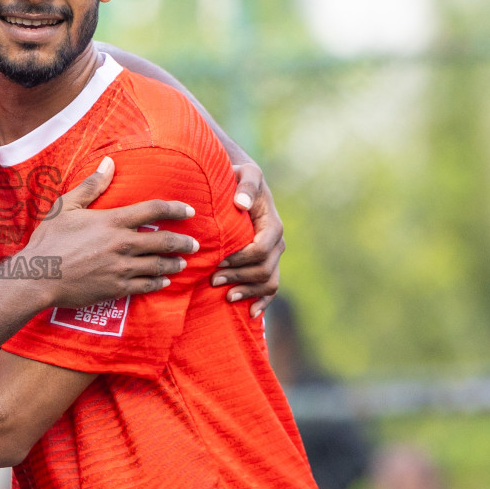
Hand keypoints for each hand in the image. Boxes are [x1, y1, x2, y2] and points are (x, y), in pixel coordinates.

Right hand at [22, 157, 197, 309]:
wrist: (38, 277)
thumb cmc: (49, 240)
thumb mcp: (66, 207)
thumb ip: (92, 186)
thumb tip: (109, 163)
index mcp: (112, 221)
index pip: (153, 210)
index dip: (175, 208)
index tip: (189, 210)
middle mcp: (122, 244)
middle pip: (165, 241)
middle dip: (184, 242)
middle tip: (194, 244)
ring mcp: (121, 268)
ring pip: (159, 265)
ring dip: (174, 263)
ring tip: (181, 263)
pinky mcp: (117, 288)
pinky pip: (146, 286)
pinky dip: (158, 283)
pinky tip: (164, 281)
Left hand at [214, 161, 284, 316]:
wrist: (243, 186)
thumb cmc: (241, 180)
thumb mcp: (246, 174)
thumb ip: (246, 186)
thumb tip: (241, 204)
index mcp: (272, 226)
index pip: (260, 249)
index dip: (240, 259)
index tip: (218, 260)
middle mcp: (277, 243)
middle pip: (263, 270)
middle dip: (238, 276)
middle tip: (212, 279)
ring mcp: (274, 256)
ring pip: (268, 282)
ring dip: (248, 292)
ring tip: (226, 296)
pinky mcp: (268, 264)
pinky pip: (271, 288)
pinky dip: (262, 302)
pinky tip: (250, 314)